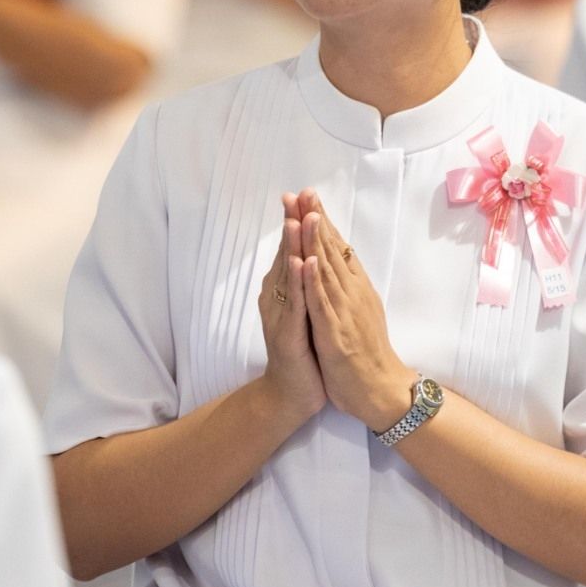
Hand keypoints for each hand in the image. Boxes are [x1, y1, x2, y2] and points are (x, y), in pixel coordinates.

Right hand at [255, 194, 324, 426]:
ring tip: (297, 219)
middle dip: (293, 223)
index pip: (292, 248)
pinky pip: (294, 304)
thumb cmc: (302, 351)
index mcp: (284, 290)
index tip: (305, 193)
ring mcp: (280, 315)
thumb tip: (308, 253)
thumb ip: (303, 283)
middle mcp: (277, 297)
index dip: (298, 221)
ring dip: (293, 246)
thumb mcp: (305, 310)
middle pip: (286, 254)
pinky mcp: (287, 334)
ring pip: (288, 274)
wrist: (292, 393)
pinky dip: (298, 283)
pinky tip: (302, 264)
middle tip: (297, 194)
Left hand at [295, 191, 415, 432]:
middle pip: (332, 251)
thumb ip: (351, 286)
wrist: (381, 390)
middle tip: (304, 191)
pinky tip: (307, 262)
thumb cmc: (368, 352)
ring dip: (315, 241)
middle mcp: (353, 294)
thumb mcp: (360, 311)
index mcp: (356, 288)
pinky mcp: (336, 333)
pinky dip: (315, 281)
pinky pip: (322, 304)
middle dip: (317, 220)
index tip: (309, 196)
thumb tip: (342, 261)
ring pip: (327, 270)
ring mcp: (344, 312)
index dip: (323, 221)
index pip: (338, 248)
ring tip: (306, 213)